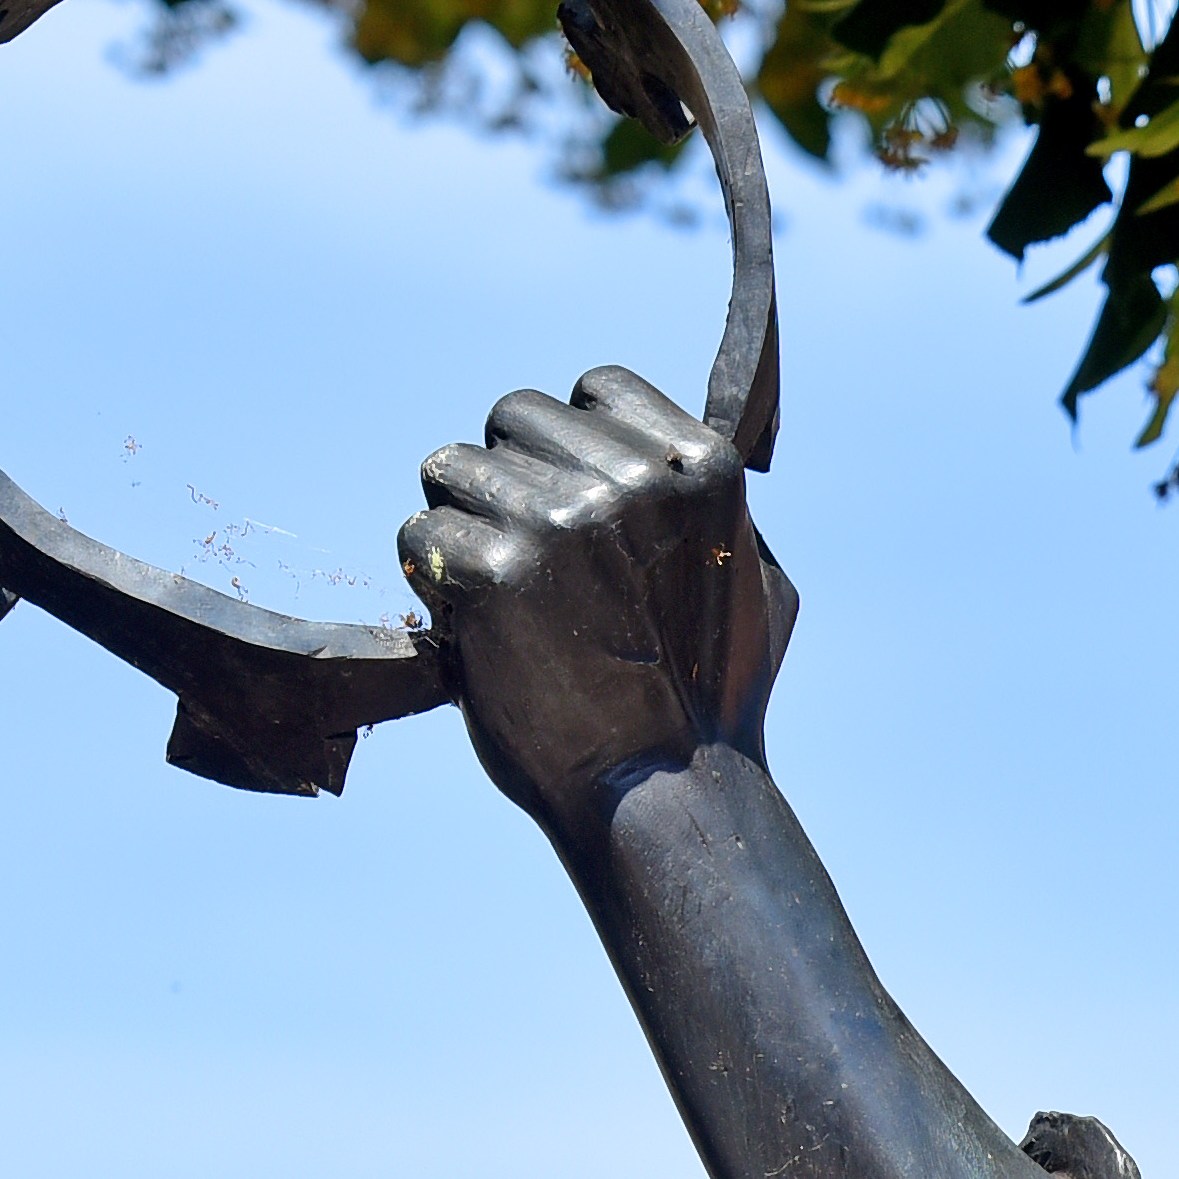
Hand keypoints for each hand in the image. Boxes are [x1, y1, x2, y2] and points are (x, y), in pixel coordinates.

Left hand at [399, 366, 789, 828]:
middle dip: (508, 474)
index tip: (572, 489)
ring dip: (462, 523)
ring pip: (453, 468)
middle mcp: (629, 480)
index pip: (596, 387)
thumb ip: (705, 509)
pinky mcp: (491, 572)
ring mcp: (556, 522)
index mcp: (700, 467)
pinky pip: (421, 534)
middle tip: (522, 547)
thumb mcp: (756, 580)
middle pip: (513, 416)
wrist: (663, 792)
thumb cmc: (714, 702)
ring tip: (495, 589)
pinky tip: (470, 621)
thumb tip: (663, 459)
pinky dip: (433, 580)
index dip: (573, 440)